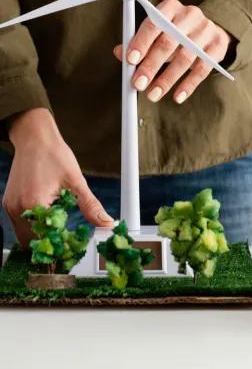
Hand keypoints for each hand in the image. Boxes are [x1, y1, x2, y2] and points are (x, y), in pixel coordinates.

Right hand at [2, 108, 113, 246]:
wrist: (35, 138)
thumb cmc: (55, 155)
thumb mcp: (77, 181)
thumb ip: (91, 206)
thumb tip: (107, 223)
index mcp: (34, 204)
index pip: (46, 239)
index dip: (61, 247)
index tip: (75, 248)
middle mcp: (17, 208)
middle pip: (33, 242)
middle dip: (51, 245)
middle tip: (69, 244)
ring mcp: (10, 206)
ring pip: (25, 235)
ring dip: (42, 236)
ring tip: (61, 229)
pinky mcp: (9, 203)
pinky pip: (21, 224)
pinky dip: (35, 226)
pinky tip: (50, 217)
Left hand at [113, 0, 231, 103]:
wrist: (211, 30)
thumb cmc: (178, 31)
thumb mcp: (158, 31)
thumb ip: (140, 41)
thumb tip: (120, 53)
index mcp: (171, 7)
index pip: (154, 23)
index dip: (141, 43)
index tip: (130, 60)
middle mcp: (190, 15)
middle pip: (168, 42)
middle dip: (151, 66)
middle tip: (139, 84)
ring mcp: (206, 31)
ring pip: (185, 58)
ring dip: (167, 79)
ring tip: (154, 94)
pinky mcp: (218, 47)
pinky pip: (202, 69)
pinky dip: (188, 85)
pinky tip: (177, 96)